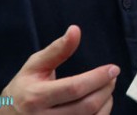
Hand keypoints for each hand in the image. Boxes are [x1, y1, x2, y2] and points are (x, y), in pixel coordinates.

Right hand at [0, 25, 119, 113]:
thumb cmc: (23, 88)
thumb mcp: (35, 65)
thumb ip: (57, 49)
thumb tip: (75, 30)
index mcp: (36, 97)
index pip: (74, 88)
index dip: (97, 78)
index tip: (113, 69)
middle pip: (86, 106)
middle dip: (105, 89)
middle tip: (112, 76)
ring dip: (106, 102)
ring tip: (107, 88)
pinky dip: (101, 113)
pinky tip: (101, 102)